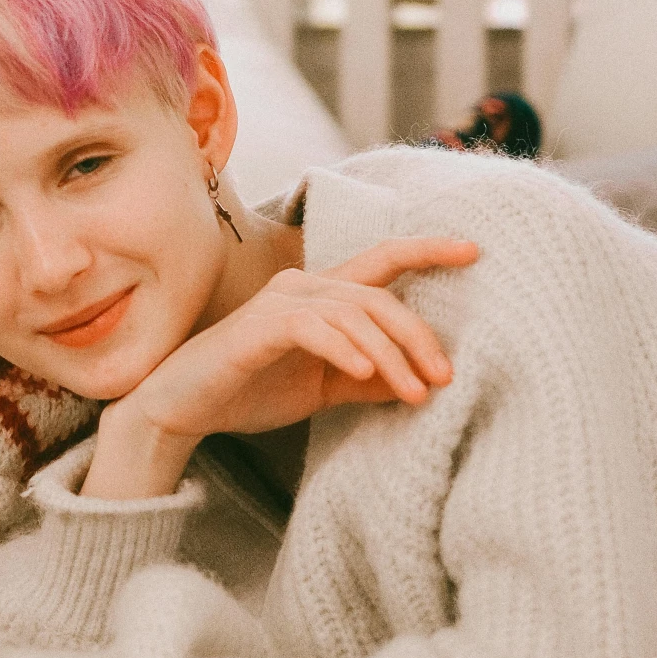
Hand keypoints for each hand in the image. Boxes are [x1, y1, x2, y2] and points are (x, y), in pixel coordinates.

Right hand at [85, 237, 474, 498]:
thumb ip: (369, 379)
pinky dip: (346, 349)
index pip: (381, 262)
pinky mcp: (259, 325)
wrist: (182, 408)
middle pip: (379, 295)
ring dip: (392, 353)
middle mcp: (302, 286)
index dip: (426, 250)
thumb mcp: (324, 389)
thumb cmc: (250, 389)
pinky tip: (367, 375)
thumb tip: (425, 383)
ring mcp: (279, 302)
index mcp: (321, 295)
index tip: (474, 250)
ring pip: (354, 312)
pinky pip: (314, 328)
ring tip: (417, 392)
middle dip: (420, 335)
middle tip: (446, 377)